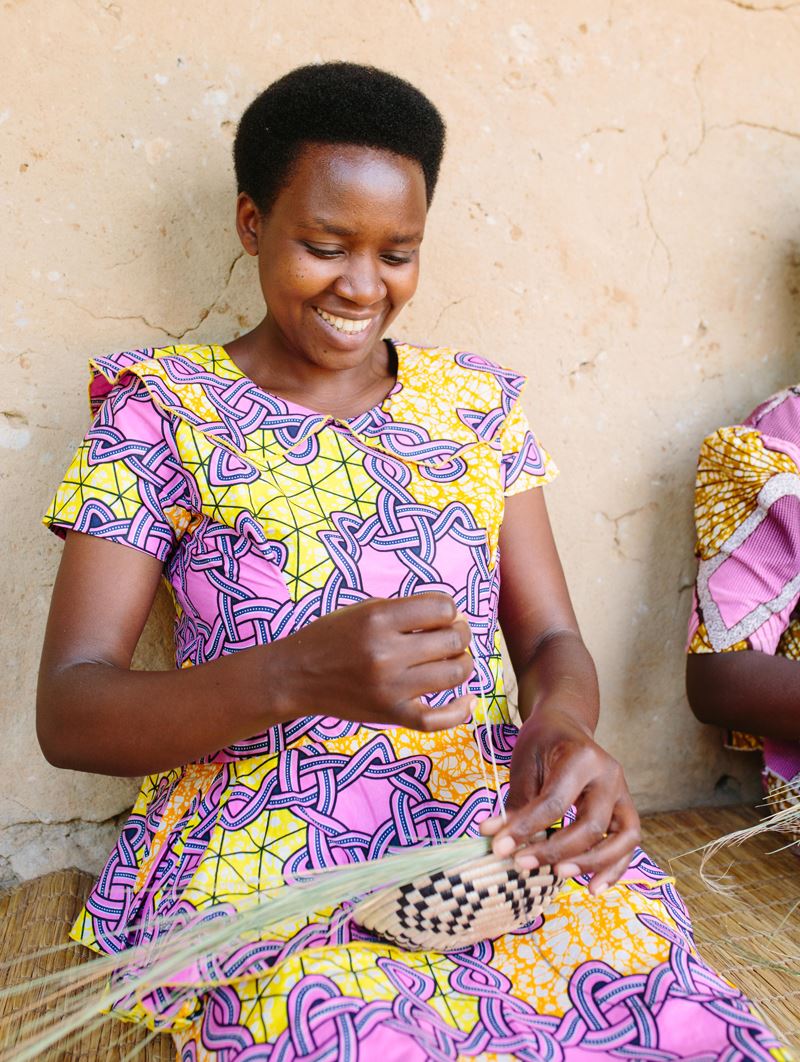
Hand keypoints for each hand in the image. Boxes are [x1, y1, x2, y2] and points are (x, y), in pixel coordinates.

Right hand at [273, 592, 475, 730]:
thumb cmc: (331, 637)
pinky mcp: (390, 714)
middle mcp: (387, 653)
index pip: (443, 607)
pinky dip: (460, 710)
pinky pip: (438, 719)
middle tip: (453, 636)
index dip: (450, 610)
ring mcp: (390, 688)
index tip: (443, 616)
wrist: (296, 676)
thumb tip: (452, 617)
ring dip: (463, 663)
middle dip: (460, 634)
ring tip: (454, 660)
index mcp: (379, 619)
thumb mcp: (363, 609)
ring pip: (455, 674)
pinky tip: (467, 699)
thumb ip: (404, 611)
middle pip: (454, 639)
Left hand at [481, 704, 639, 893]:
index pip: (554, 802)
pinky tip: (593, 887)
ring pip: (622, 838)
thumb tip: (498, 841)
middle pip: (591, 824)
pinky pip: (628, 844)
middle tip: (522, 863)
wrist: (566, 724)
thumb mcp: (524, 763)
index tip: (499, 847)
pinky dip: (614, 867)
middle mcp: (609, 775)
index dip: (526, 829)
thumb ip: (516, 803)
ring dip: (593, 863)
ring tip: (560, 876)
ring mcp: (623, 792)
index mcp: (581, 757)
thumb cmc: (542, 742)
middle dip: (556, 850)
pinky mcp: (625, 808)